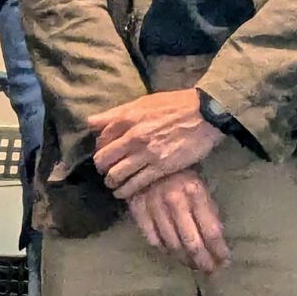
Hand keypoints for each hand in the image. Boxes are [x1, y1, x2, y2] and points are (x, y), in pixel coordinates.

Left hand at [89, 88, 222, 199]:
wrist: (204, 113)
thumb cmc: (175, 105)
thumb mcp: (143, 102)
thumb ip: (116, 113)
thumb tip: (91, 122)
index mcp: (127, 118)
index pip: (101, 138)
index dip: (100, 148)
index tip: (105, 154)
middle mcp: (133, 136)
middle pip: (104, 159)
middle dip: (102, 167)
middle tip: (105, 171)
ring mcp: (146, 153)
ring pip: (117, 174)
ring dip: (111, 182)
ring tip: (113, 185)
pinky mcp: (161, 167)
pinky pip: (136, 184)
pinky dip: (126, 191)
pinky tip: (124, 193)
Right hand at [124, 169, 230, 272]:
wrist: (146, 156)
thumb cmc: (180, 171)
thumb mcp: (201, 185)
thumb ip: (209, 211)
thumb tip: (217, 241)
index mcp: (195, 192)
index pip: (212, 231)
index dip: (219, 250)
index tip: (225, 262)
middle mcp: (175, 201)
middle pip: (192, 242)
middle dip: (203, 261)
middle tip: (210, 271)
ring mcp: (154, 206)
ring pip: (172, 244)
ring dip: (185, 259)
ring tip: (193, 265)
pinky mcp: (138, 210)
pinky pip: (153, 239)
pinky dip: (164, 249)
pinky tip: (172, 252)